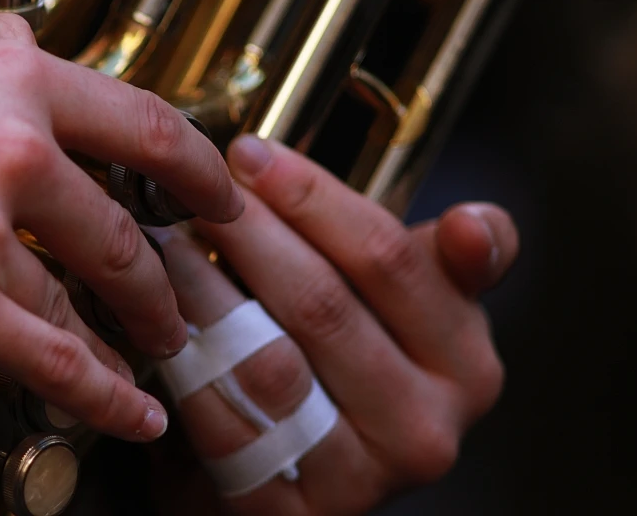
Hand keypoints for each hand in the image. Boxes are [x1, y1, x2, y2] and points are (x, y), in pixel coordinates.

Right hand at [0, 15, 242, 441]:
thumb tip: (27, 63)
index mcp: (7, 82)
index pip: (143, 123)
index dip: (200, 170)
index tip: (225, 199)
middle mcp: (10, 145)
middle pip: (122, 231)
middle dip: (162, 283)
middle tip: (181, 309)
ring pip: (85, 303)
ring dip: (126, 342)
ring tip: (145, 363)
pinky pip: (54, 360)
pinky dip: (100, 394)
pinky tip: (124, 410)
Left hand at [158, 135, 517, 513]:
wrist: (292, 487)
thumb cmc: (338, 377)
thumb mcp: (398, 314)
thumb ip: (427, 262)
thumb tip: (474, 224)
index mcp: (466, 364)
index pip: (392, 259)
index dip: (314, 197)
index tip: (251, 156)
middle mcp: (429, 429)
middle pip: (326, 304)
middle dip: (250, 233)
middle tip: (195, 191)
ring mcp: (361, 480)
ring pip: (272, 361)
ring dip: (208, 291)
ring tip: (168, 244)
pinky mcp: (291, 514)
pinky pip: (229, 423)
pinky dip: (189, 364)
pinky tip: (162, 321)